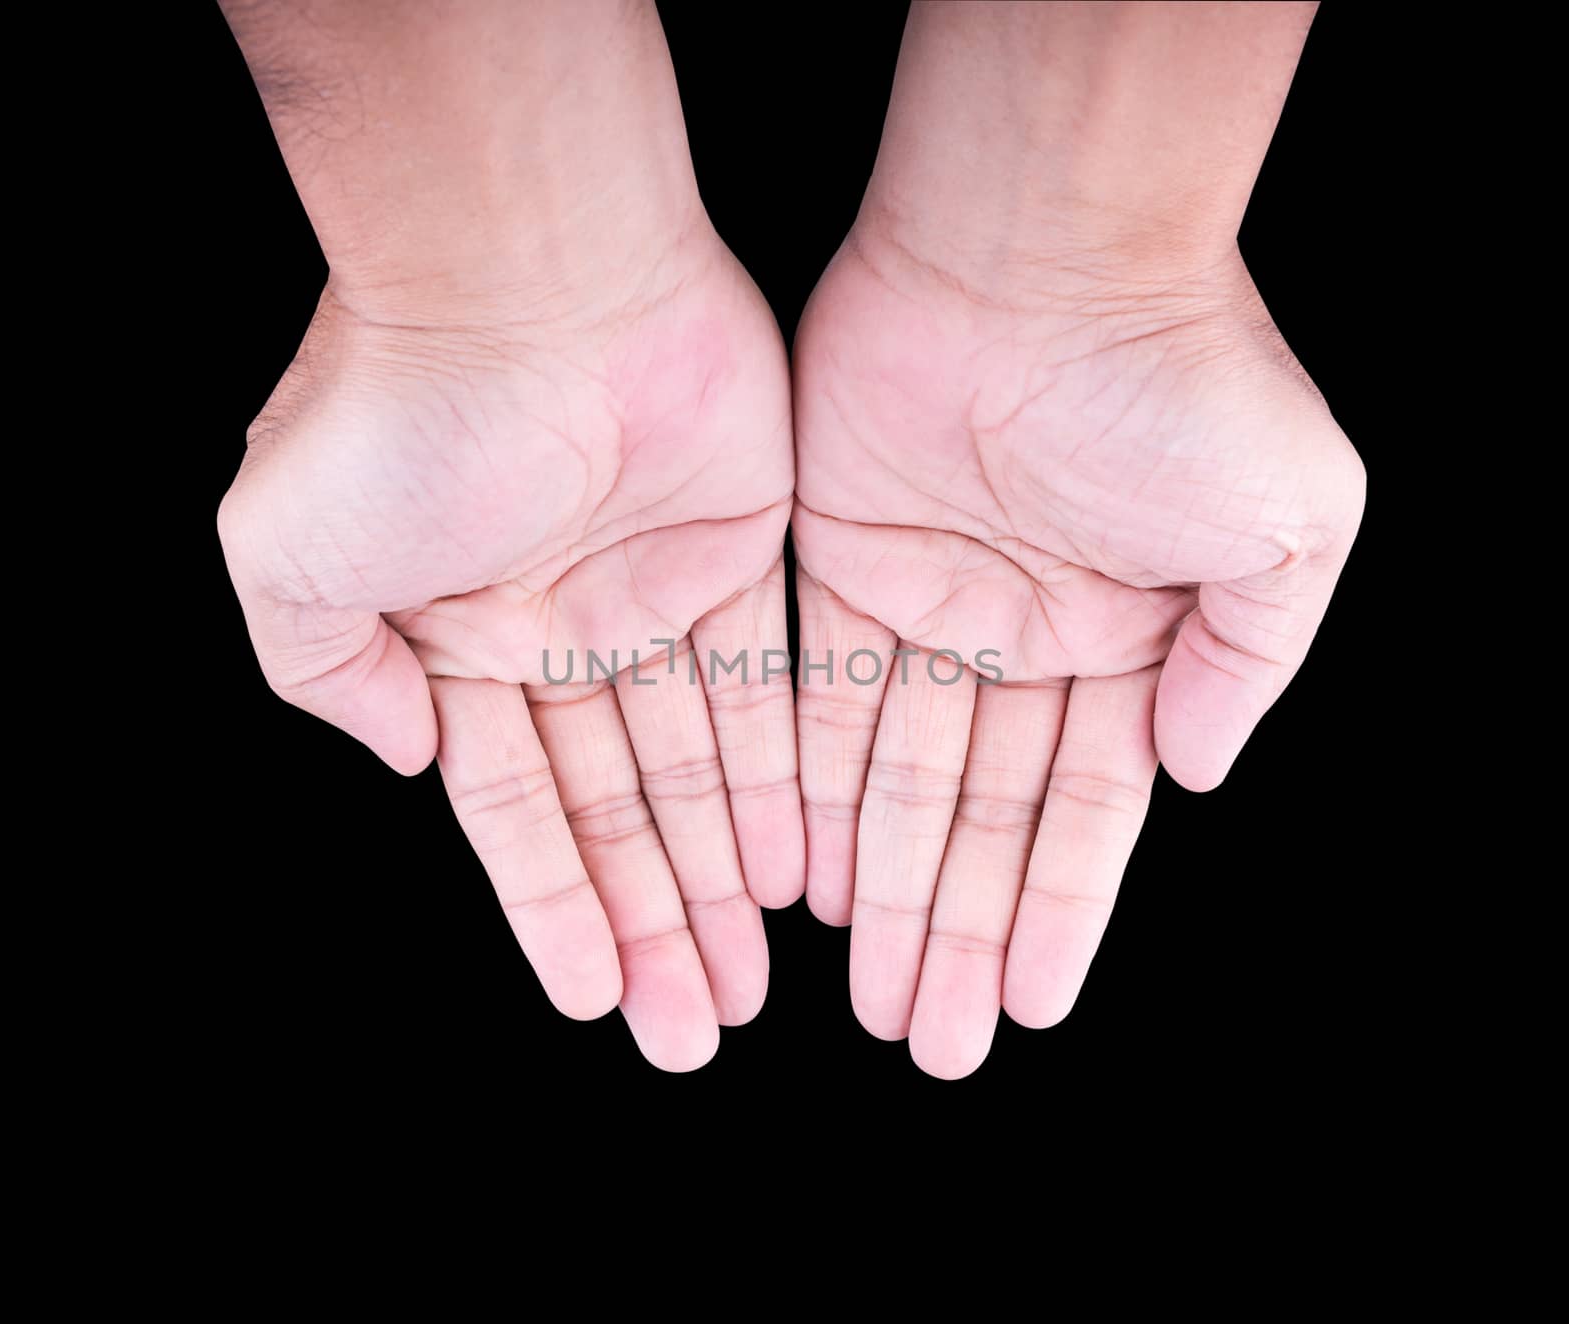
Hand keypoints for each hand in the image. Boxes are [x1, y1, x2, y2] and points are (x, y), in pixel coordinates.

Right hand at [216, 3, 801, 1070]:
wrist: (527, 279)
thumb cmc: (395, 415)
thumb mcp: (286, 561)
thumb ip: (325, 674)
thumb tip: (401, 757)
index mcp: (457, 639)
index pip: (519, 811)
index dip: (554, 910)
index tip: (594, 999)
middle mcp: (560, 627)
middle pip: (620, 811)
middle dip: (653, 923)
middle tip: (691, 1032)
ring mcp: (655, 592)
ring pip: (698, 771)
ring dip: (721, 878)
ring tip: (749, 985)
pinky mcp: (745, 551)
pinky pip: (772, 692)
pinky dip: (783, 782)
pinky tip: (798, 872)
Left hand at [792, 198, 1362, 1080]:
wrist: (1043, 248)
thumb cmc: (1180, 375)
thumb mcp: (1290, 526)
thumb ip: (1251, 662)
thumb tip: (1200, 778)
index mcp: (1126, 638)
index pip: (1083, 810)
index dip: (1059, 911)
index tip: (1033, 1008)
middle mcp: (1023, 634)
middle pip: (982, 817)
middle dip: (959, 929)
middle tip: (933, 1042)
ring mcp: (928, 603)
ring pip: (897, 782)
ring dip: (887, 888)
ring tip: (872, 997)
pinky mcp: (838, 564)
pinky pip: (820, 706)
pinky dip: (812, 794)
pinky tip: (807, 883)